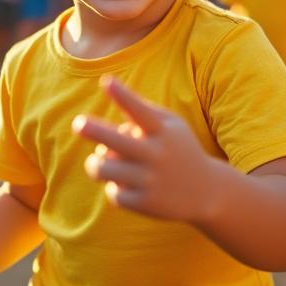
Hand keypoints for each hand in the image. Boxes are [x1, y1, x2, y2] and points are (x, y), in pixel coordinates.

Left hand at [72, 77, 223, 223]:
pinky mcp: (146, 203)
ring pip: (106, 169)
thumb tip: (111, 92)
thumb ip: (144, 110)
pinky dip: (113, 187)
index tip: (106, 81)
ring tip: (97, 160)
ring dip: (95, 163)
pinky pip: (113, 193)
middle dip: (95, 131)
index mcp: (163, 132)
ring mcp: (151, 180)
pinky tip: (123, 184)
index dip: (123, 96)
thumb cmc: (181, 150)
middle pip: (118, 141)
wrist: (208, 191)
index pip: (140, 111)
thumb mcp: (171, 127)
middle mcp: (157, 155)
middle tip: (78, 124)